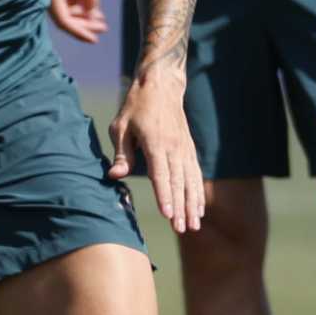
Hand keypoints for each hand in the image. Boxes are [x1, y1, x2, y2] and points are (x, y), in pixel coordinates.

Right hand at [47, 0, 105, 42]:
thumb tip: (92, 17)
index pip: (64, 21)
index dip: (80, 32)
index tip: (95, 39)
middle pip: (65, 18)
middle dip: (84, 24)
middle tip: (103, 27)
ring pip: (65, 11)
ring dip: (82, 16)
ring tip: (101, 20)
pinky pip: (65, 1)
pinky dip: (77, 6)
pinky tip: (92, 10)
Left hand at [110, 76, 203, 233]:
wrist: (161, 85)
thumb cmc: (136, 106)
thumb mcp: (121, 125)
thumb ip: (122, 152)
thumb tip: (115, 175)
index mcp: (155, 142)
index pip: (161, 174)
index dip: (164, 195)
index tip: (167, 214)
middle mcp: (174, 147)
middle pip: (178, 182)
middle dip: (180, 207)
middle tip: (181, 228)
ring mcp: (184, 149)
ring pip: (191, 181)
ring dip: (193, 205)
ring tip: (194, 226)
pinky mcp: (189, 149)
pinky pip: (196, 175)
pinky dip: (199, 193)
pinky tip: (200, 209)